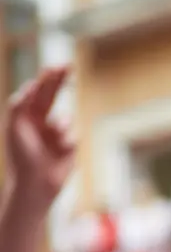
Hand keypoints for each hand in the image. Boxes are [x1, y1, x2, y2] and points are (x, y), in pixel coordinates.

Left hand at [4, 67, 74, 206]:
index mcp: (24, 118)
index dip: (46, 79)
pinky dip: (68, 141)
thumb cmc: (21, 157)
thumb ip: (20, 105)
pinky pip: (74, 135)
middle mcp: (40, 123)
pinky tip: (62, 151)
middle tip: (69, 66)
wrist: (35, 185)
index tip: (55, 67)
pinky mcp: (68, 147)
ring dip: (62, 126)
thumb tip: (30, 86)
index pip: (36, 93)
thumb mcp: (14, 127)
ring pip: (66, 119)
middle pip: (52, 97)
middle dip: (60, 82)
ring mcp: (55, 134)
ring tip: (56, 140)